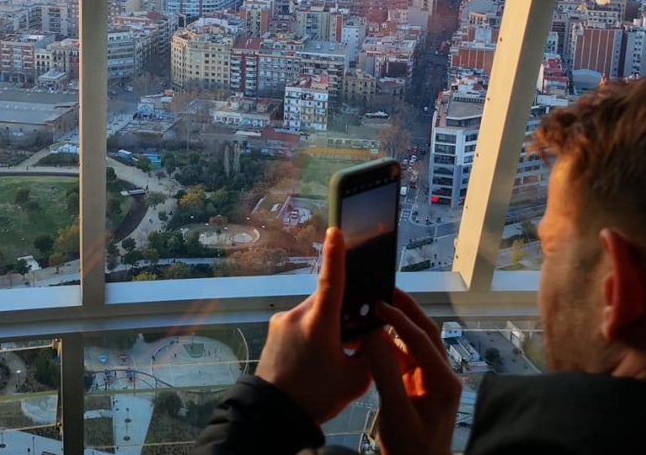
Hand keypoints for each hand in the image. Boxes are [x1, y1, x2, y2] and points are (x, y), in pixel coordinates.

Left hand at [255, 227, 372, 423]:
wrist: (275, 414)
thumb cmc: (316, 397)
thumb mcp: (356, 378)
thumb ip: (369, 349)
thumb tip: (372, 331)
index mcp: (319, 324)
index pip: (331, 280)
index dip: (336, 254)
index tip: (337, 230)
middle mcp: (297, 316)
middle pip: (327, 299)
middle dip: (342, 311)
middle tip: (350, 338)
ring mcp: (282, 321)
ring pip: (314, 310)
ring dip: (325, 324)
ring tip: (328, 356)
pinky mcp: (274, 329)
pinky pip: (299, 321)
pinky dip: (311, 332)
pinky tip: (314, 357)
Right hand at [361, 289, 461, 454]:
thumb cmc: (412, 451)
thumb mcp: (397, 415)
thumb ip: (386, 374)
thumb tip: (373, 337)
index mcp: (443, 381)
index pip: (421, 339)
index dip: (399, 318)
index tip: (378, 302)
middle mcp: (441, 375)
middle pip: (425, 332)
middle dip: (406, 309)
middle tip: (385, 288)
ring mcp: (430, 380)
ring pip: (414, 342)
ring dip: (396, 324)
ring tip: (375, 305)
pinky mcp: (417, 385)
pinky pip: (403, 357)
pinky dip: (388, 344)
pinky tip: (371, 336)